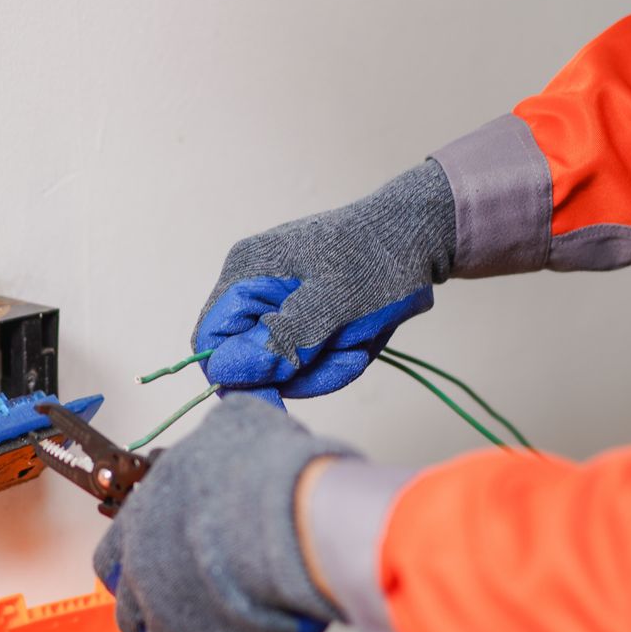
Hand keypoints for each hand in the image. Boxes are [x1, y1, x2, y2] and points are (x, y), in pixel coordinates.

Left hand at [93, 395, 350, 631]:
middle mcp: (146, 584)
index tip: (159, 570)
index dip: (136, 566)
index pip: (112, 558)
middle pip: (137, 619)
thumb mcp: (238, 426)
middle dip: (170, 619)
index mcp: (140, 526)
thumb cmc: (262, 475)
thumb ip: (224, 436)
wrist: (292, 524)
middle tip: (214, 610)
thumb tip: (235, 426)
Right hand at [195, 160, 456, 405]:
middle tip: (346, 355)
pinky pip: (303, 355)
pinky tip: (358, 339)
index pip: (210, 342)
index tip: (281, 395)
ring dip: (323, 366)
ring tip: (358, 342)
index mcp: (245, 274)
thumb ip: (281, 339)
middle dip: (298, 370)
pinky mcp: (299, 312)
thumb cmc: (380, 260)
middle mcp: (251, 286)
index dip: (238, 376)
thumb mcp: (334, 304)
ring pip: (281, 364)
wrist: (420, 236)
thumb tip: (229, 370)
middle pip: (248, 359)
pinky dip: (331, 357)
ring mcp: (275, 299)